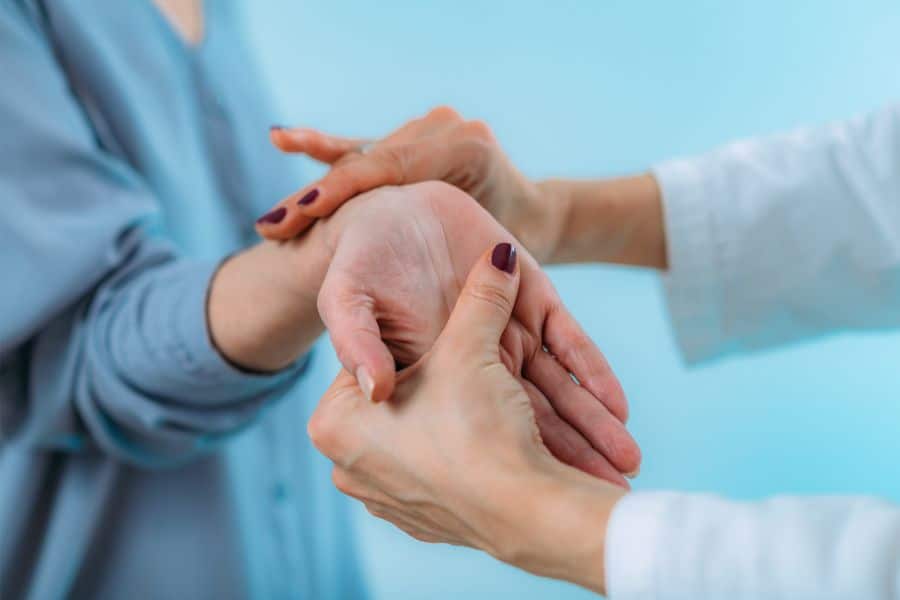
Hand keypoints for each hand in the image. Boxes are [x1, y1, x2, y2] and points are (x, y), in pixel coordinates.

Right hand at [256, 106, 566, 261]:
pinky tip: (283, 139)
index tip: (306, 211)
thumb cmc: (521, 247)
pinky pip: (362, 148)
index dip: (344, 189)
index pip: (391, 166)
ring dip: (316, 190)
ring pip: (358, 159)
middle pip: (367, 163)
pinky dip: (324, 150)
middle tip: (276, 227)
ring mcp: (422, 129)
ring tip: (274, 221)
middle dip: (320, 196)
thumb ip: (465, 256)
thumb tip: (419, 285)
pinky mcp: (407, 142)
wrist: (532, 215)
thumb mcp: (500, 255)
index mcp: (466, 145)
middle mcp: (442, 127)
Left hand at [310, 244, 625, 594]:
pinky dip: (472, 459)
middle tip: (475, 369)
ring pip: (433, 441)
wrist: (527, 515)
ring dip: (466, 425)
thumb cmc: (478, 425)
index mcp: (334, 420)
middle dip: (451, 385)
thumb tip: (497, 255)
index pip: (383, 362)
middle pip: (410, 403)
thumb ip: (481, 297)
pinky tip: (496, 447)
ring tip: (492, 414)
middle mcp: (346, 466)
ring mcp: (382, 501)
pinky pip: (449, 477)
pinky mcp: (422, 526)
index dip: (427, 343)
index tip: (455, 335)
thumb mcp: (472, 348)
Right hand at [311, 181, 638, 483]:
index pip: (459, 428)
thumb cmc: (364, 265)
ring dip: (588, 427)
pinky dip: (589, 372)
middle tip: (606, 493)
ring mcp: (506, 339)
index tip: (542, 498)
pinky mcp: (533, 302)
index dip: (500, 462)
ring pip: (550, 394)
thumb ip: (357, 339)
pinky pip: (565, 344)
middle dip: (565, 459)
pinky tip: (617, 405)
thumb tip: (375, 384)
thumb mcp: (352, 304)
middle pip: (516, 423)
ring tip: (626, 464)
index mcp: (423, 382)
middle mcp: (470, 370)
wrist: (388, 210)